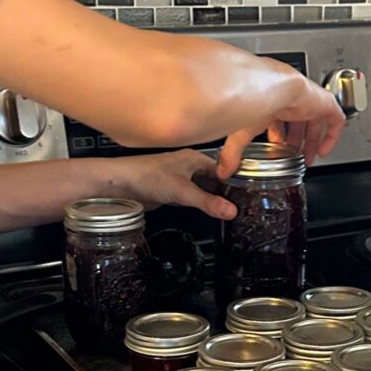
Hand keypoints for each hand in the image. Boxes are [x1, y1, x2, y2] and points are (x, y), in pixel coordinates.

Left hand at [101, 149, 236, 219]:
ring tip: (232, 210)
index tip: (250, 194)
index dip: (236, 180)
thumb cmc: (148, 178)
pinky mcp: (172, 190)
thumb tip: (233, 212)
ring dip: (213, 197)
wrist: (120, 184)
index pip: (223, 168)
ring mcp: (180, 178)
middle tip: (245, 205)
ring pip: (204, 188)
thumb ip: (208, 202)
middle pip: (215, 179)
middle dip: (226, 191)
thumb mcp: (183, 192)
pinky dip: (201, 202)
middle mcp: (189, 165)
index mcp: (195, 158)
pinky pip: (193, 196)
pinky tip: (210, 211)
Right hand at [216, 67, 344, 179]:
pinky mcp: (324, 103)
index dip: (279, 137)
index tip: (278, 151)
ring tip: (310, 158)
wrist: (273, 87)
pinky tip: (325, 150)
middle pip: (298, 122)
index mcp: (272, 101)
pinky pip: (336, 119)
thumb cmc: (255, 101)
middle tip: (295, 157)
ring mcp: (309, 100)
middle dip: (297, 142)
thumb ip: (232, 152)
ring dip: (313, 141)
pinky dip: (332, 136)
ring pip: (315, 121)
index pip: (278, 119)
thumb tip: (223, 170)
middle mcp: (291, 99)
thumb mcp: (241, 132)